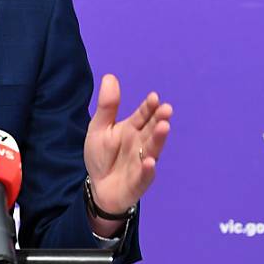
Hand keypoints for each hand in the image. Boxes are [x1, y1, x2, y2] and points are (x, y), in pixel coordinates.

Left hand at [84, 74, 171, 218]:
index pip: (143, 115)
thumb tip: (110, 76)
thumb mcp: (99, 127)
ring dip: (158, 140)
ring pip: (152, 150)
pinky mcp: (138, 182)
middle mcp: (141, 144)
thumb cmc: (102, 155)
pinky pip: (144, 176)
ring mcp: (141, 163)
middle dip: (159, 120)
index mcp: (133, 129)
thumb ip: (107, 106)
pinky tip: (149, 162)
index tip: (154, 97)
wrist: (97, 186)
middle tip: (166, 110)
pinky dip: (147, 170)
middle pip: (151, 130)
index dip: (148, 107)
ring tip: (164, 127)